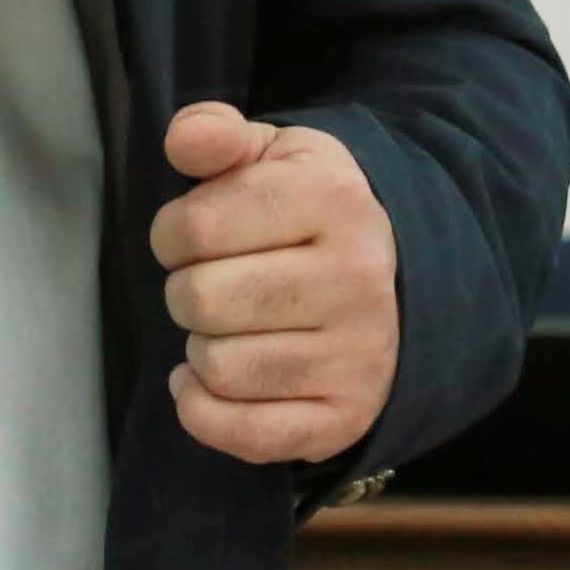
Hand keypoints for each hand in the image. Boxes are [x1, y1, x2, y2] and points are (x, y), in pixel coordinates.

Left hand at [152, 102, 398, 465]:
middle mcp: (357, 278)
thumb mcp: (270, 155)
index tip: (195, 237)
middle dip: (186, 290)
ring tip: (228, 326)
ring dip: (200, 348)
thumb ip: (214, 134)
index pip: (193, 227)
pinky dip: (203, 411)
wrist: (397, 280)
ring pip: (216, 367)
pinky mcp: (346, 418)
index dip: (172, 234)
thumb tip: (187, 138)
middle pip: (200, 300)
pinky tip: (207, 381)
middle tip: (212, 283)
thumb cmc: (307, 214)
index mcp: (333, 198)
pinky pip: (244, 434)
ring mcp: (357, 355)